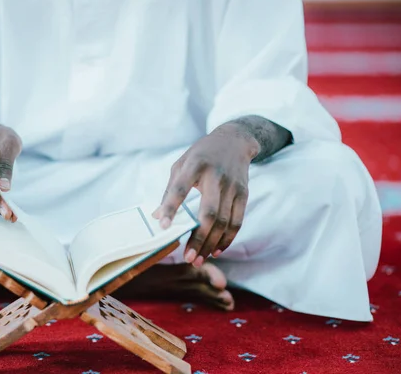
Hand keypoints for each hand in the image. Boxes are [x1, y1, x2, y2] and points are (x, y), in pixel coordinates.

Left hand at [153, 123, 259, 266]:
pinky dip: (227, 238)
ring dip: (212, 243)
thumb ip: (170, 190)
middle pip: (209, 212)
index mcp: (194, 165)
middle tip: (188, 258)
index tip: (163, 226)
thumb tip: (157, 217)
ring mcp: (232, 186)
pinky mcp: (243, 194)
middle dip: (199, 238)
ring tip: (199, 259)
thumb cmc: (201, 154)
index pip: (180, 188)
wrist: (234, 140)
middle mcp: (215, 176)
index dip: (172, 207)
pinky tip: (216, 250)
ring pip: (224, 221)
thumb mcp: (181, 164)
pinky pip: (237, 221)